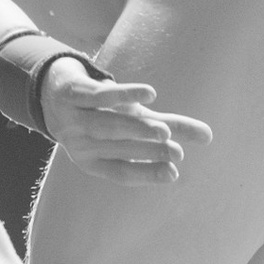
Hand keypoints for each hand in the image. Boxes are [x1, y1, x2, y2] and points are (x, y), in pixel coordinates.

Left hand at [43, 59, 211, 186]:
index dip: (147, 174)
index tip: (174, 174)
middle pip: (118, 148)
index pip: (122, 172)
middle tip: (176, 154)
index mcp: (92, 161)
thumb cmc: (102, 113)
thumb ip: (170, 131)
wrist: (53, 89)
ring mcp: (73, 119)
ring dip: (137, 129)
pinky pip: (100, 96)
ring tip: (164, 132)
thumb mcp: (132, 124)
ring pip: (108, 126)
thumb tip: (210, 136)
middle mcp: (80, 144)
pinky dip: (125, 95)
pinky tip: (150, 94)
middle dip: (147, 151)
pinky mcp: (72, 93)